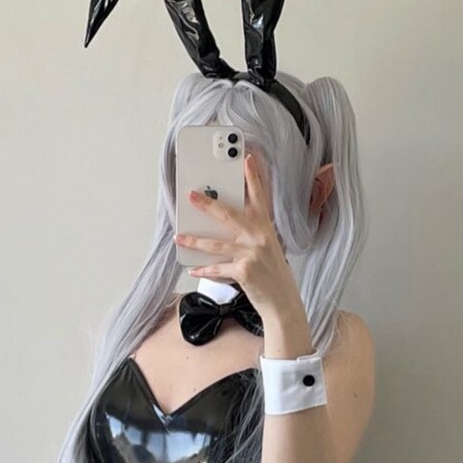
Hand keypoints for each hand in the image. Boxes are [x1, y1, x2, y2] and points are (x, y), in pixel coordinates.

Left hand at [173, 150, 302, 323]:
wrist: (283, 303)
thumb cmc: (274, 276)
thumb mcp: (269, 249)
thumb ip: (251, 236)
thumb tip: (224, 229)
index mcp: (266, 229)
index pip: (259, 198)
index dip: (253, 177)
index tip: (246, 159)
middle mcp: (259, 237)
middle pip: (228, 214)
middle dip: (207, 204)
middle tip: (192, 195)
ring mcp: (252, 254)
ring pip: (216, 243)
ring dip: (194, 240)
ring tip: (180, 236)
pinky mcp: (244, 271)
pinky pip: (217, 268)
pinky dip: (203, 270)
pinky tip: (193, 270)